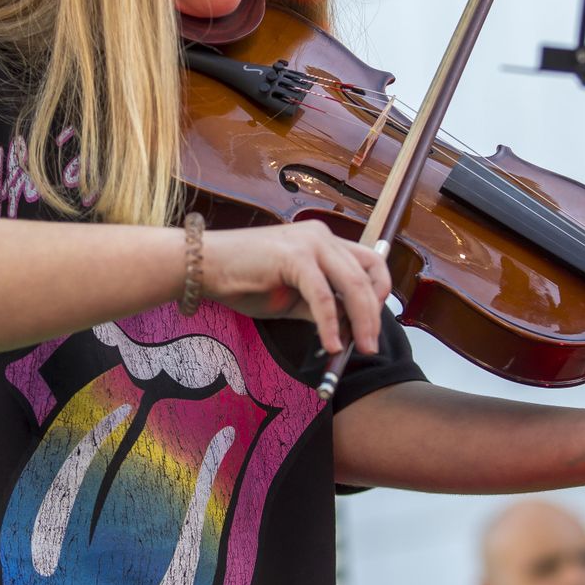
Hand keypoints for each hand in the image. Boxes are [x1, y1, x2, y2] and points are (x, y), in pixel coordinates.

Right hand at [201, 220, 390, 355]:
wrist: (205, 267)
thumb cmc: (244, 280)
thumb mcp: (293, 297)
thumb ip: (323, 306)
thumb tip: (350, 328)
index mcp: (324, 241)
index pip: (370, 262)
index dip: (379, 293)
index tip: (373, 323)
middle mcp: (322, 236)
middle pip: (367, 276)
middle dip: (374, 315)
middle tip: (371, 345)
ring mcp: (310, 243)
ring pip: (352, 285)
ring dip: (362, 321)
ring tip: (361, 348)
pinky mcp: (295, 257)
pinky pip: (322, 296)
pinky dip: (330, 323)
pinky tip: (331, 344)